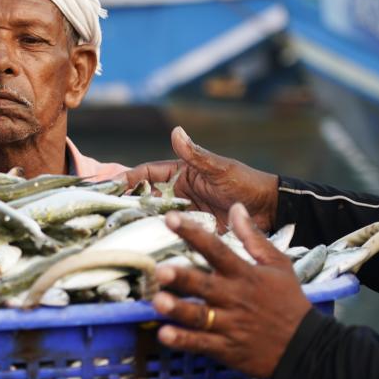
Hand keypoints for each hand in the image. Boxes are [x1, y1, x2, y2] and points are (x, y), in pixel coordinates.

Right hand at [116, 127, 279, 231]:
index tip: (109, 187)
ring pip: (156, 217)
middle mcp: (179, 193)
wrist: (270, 211)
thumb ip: (196, 155)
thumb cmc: (246, 183)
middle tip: (109, 215)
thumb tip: (176, 131)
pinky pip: (172, 234)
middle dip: (128, 204)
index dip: (128, 178)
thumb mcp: (220, 169)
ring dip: (141, 224)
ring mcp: (185, 213)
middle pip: (146, 198)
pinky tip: (146, 247)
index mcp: (182, 174)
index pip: (146, 174)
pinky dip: (159, 239)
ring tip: (121, 234)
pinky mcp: (193, 231)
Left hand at [151, 203, 312, 377]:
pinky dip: (183, 340)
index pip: (216, 249)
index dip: (193, 234)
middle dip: (183, 278)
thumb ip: (253, 237)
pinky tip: (164, 335)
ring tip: (158, 302)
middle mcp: (234, 298)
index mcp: (245, 275)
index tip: (170, 219)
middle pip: (205, 285)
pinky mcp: (226, 348)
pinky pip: (201, 343)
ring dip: (178, 309)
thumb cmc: (288, 301)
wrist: (306, 346)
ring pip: (199, 316)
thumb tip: (236, 207)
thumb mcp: (278, 265)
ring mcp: (230, 324)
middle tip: (161, 271)